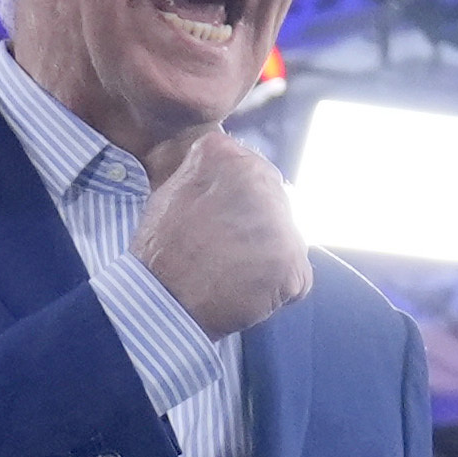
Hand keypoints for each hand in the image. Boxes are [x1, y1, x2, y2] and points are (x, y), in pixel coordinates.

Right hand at [131, 130, 311, 338]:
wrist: (161, 301)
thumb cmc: (160, 253)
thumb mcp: (172, 193)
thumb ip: (207, 177)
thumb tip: (226, 182)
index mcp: (226, 155)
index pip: (254, 172)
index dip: (241, 202)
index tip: (224, 221)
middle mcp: (259, 177)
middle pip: (276, 202)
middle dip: (259, 227)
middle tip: (227, 252)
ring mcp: (280, 220)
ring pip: (288, 238)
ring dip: (269, 258)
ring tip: (234, 274)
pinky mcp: (292, 260)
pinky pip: (297, 276)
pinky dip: (279, 290)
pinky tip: (248, 292)